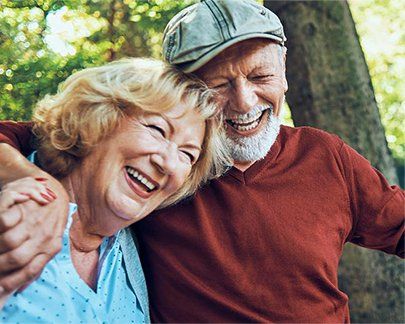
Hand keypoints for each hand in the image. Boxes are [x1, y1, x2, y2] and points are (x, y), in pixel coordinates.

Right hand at [0, 176, 68, 296]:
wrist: (57, 195)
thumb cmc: (49, 224)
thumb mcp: (49, 244)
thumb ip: (37, 265)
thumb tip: (21, 289)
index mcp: (51, 247)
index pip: (30, 270)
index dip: (10, 282)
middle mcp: (45, 235)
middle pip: (17, 258)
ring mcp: (36, 220)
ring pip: (9, 240)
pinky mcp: (26, 206)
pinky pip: (5, 219)